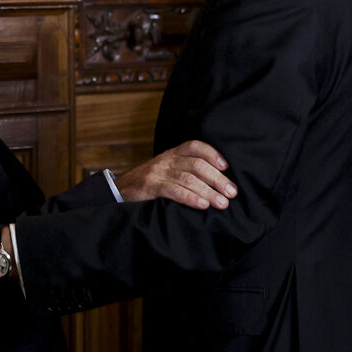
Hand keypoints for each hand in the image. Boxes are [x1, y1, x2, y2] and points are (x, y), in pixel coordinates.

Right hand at [114, 139, 237, 209]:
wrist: (119, 191)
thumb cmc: (150, 184)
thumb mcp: (167, 171)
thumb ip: (186, 172)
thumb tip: (218, 183)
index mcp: (172, 154)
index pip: (195, 146)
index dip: (212, 154)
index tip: (227, 167)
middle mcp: (166, 159)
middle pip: (196, 164)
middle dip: (217, 178)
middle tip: (232, 192)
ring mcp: (157, 172)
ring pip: (187, 178)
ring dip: (208, 191)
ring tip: (222, 203)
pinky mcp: (149, 186)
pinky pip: (173, 190)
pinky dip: (190, 198)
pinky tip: (202, 205)